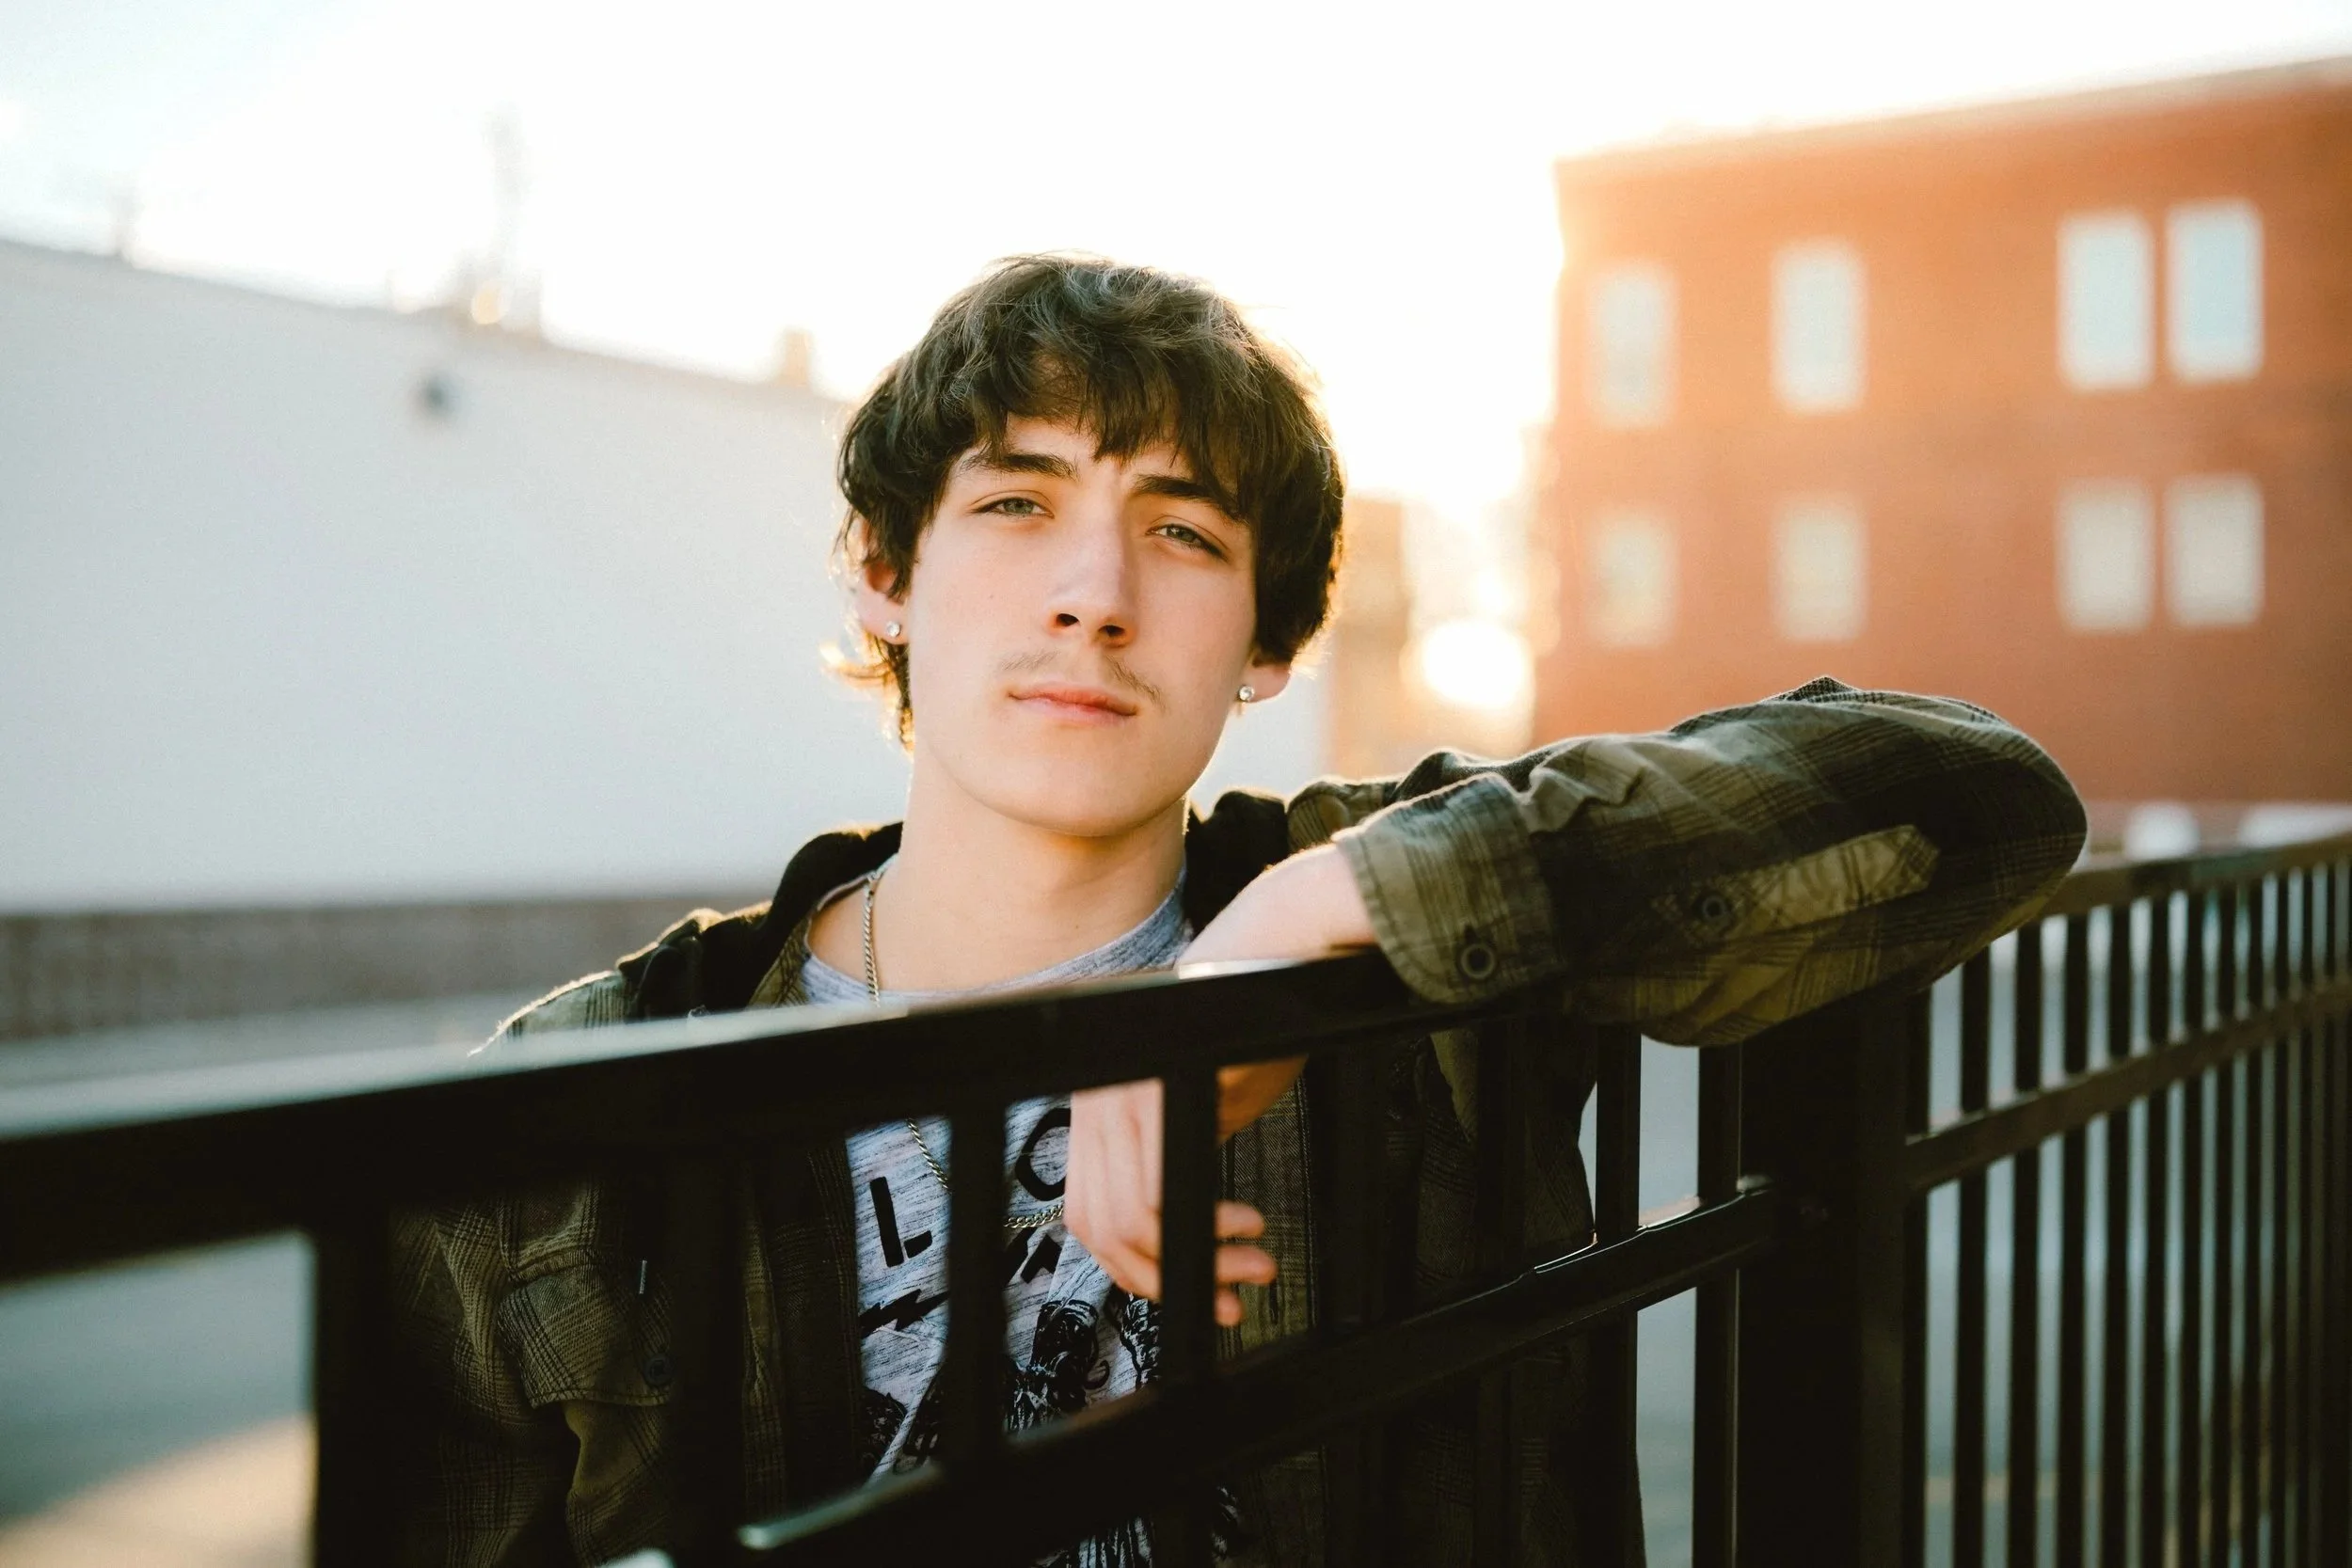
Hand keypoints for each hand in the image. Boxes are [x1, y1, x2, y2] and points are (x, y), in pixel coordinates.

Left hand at [1066, 846, 1376, 1321]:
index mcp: (1098, 1103)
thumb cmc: (1255, 1025)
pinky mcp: (1147, 1089)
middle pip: (1099, 1229)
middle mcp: (1092, 1098)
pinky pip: (1152, 1193)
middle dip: (1168, 1280)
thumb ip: (1180, 1158)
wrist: (1280, 956)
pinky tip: (1246, 1228)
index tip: (1195, 1291)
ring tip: (1257, 1265)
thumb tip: (1181, 1235)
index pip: (1091, 1213)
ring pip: (1126, 1222)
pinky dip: (1201, 1230)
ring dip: (1198, 1263)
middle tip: (1234, 1298)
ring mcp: (1113, 1091)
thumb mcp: (1208, 1106)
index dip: (1137, 1267)